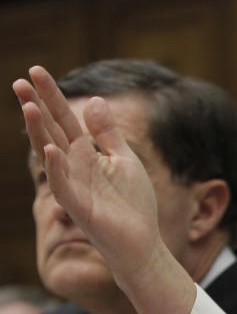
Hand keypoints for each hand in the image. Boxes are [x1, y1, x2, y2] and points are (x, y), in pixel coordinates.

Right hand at [13, 67, 195, 313]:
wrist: (141, 242)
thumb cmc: (133, 204)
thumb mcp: (124, 160)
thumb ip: (108, 133)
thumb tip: (95, 100)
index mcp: (85, 155)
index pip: (64, 120)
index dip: (51, 97)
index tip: (35, 71)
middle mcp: (74, 168)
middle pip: (51, 132)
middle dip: (36, 107)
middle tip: (19, 81)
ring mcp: (74, 187)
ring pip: (52, 155)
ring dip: (40, 131)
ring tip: (29, 106)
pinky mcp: (80, 207)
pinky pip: (64, 186)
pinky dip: (57, 168)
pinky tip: (50, 148)